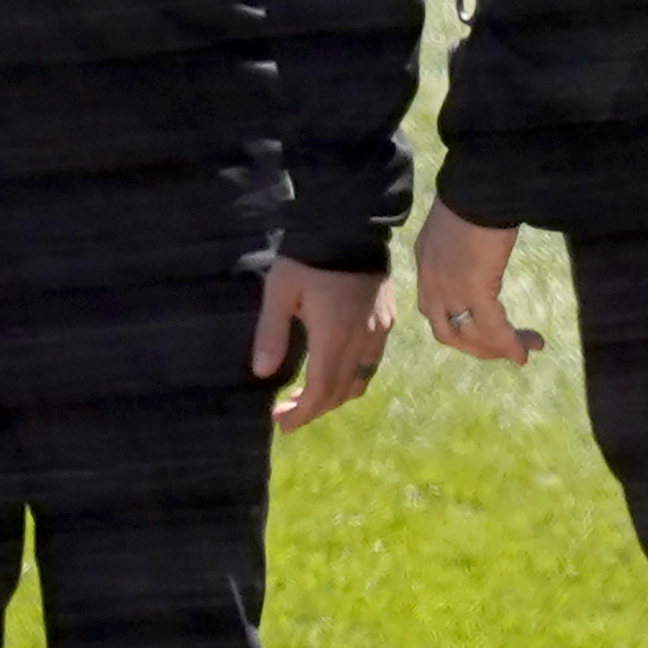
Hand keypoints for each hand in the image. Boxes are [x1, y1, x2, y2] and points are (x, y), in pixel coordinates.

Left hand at [253, 256, 392, 431]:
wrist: (349, 225)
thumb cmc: (307, 258)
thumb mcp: (280, 291)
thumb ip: (271, 333)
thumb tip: (261, 373)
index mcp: (333, 336)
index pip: (320, 390)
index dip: (301, 412)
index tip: (282, 423)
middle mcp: (360, 340)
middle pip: (339, 392)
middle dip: (313, 409)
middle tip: (287, 414)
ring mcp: (378, 332)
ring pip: (359, 381)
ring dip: (334, 397)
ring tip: (308, 398)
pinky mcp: (386, 321)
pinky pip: (371, 364)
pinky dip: (352, 379)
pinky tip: (334, 373)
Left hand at [415, 205, 540, 364]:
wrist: (480, 183)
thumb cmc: (476, 194)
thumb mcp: (459, 222)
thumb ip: (463, 243)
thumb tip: (483, 249)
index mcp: (425, 263)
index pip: (436, 311)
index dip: (460, 328)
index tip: (487, 333)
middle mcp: (430, 281)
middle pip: (447, 333)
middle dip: (478, 347)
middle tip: (507, 349)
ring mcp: (449, 287)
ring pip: (470, 336)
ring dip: (498, 349)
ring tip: (526, 349)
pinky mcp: (473, 288)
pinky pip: (492, 327)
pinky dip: (508, 343)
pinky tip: (525, 350)